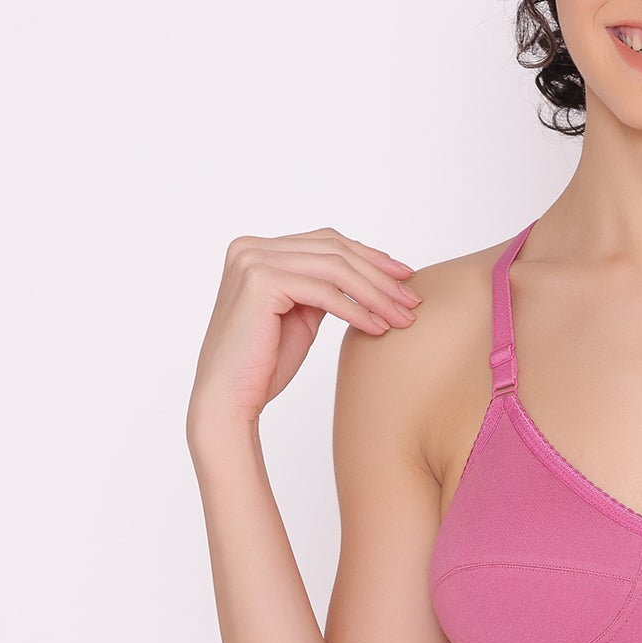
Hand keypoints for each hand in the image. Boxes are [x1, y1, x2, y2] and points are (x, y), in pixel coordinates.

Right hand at [187, 227, 421, 431]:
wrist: (229, 400)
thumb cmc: (263, 364)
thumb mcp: (301, 314)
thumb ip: (323, 287)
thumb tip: (369, 274)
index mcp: (256, 249)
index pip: (327, 242)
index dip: (371, 258)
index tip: (405, 278)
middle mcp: (250, 248)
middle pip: (335, 251)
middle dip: (380, 275)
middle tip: (412, 300)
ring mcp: (252, 261)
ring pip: (334, 269)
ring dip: (376, 294)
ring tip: (403, 318)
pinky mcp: (260, 282)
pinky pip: (324, 293)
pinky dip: (356, 310)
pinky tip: (378, 328)